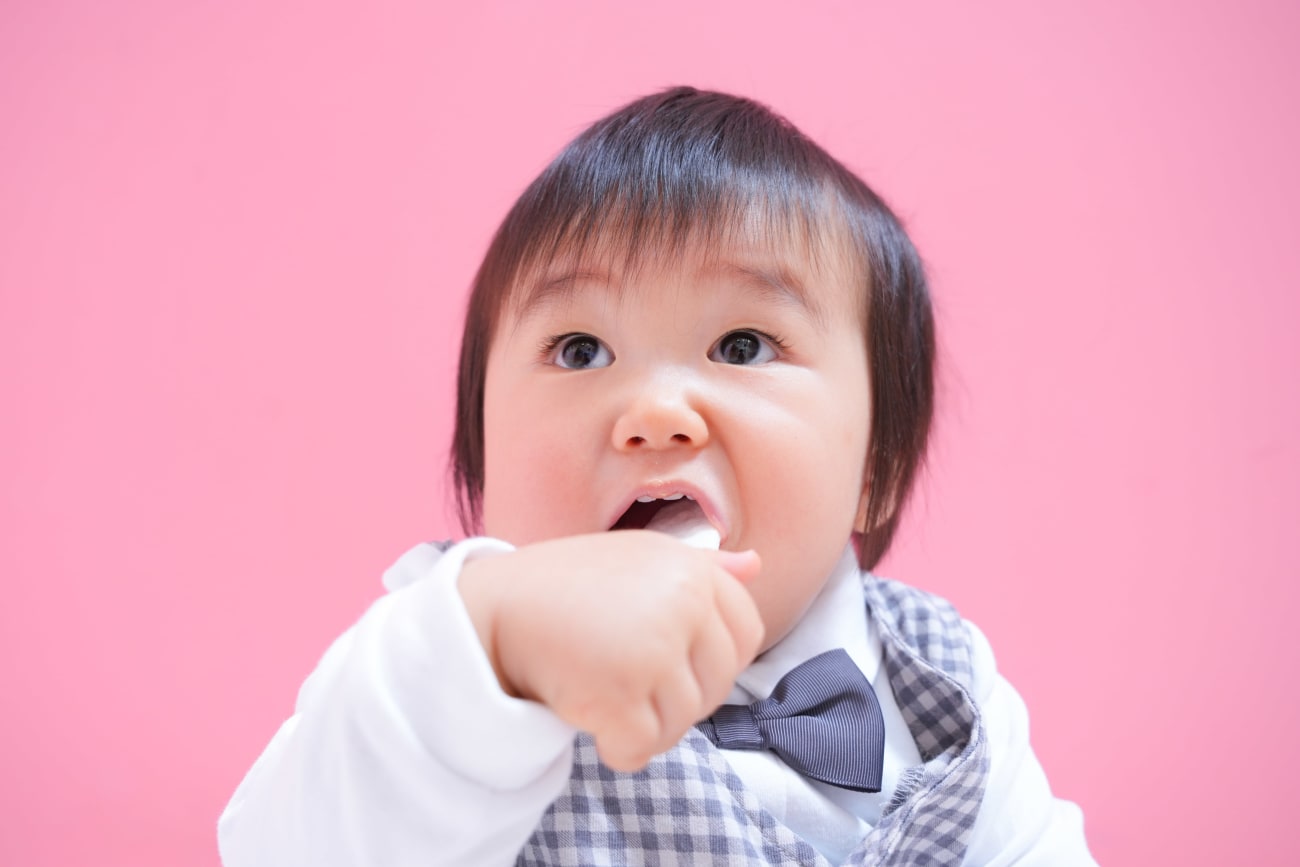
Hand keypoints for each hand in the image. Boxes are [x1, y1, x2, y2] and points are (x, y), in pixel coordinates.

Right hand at [458, 531, 763, 771]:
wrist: (492, 608)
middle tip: (626, 681)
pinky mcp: (622, 691)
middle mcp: (681, 602)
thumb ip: (701, 568)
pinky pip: (644, 747)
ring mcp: (653, 647)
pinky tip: (590, 721)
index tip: (672, 664)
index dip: (714, 661)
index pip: (746, 634)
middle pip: (717, 685)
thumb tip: (756, 566)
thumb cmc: (564, 585)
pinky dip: (618, 748)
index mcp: (691, 568)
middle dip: (678, 699)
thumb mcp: (637, 558)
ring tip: (602, 695)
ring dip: (645, 726)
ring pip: (682, 721)